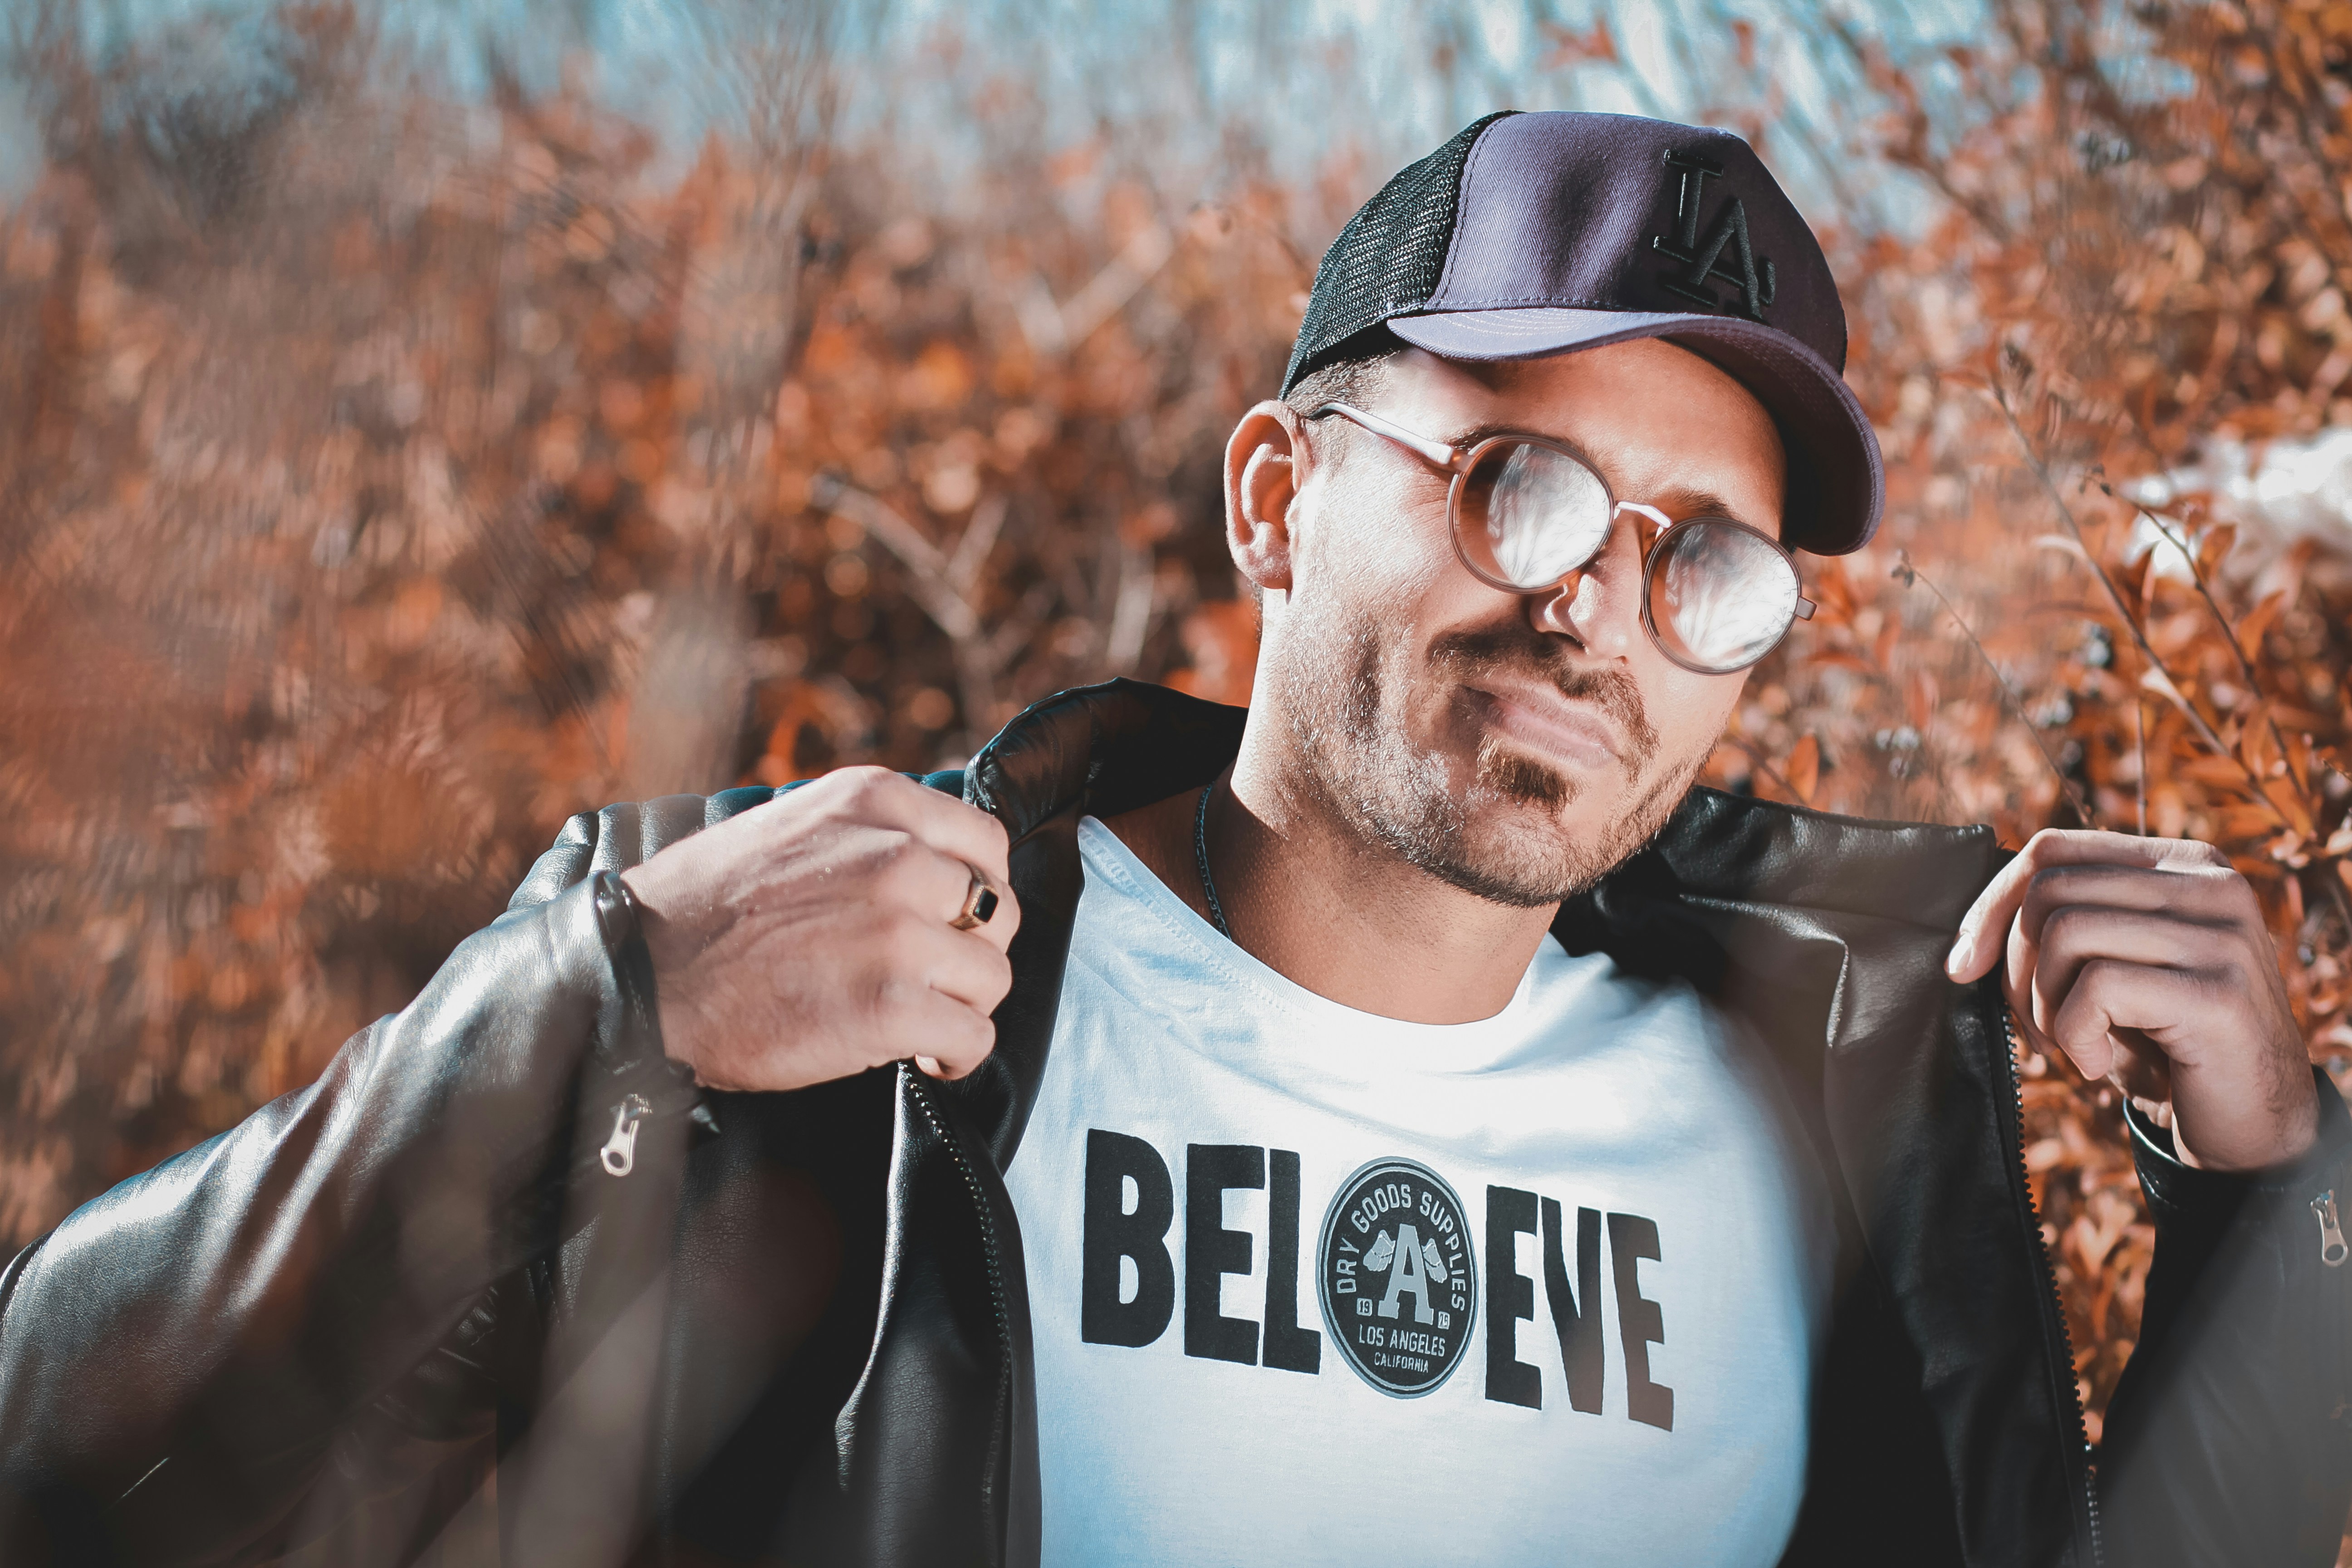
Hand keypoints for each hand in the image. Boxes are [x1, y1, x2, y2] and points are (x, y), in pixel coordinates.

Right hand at [619, 766, 1020, 1091]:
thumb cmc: (705, 908)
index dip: (976, 893)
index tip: (949, 925)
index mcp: (874, 801)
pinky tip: (921, 1057)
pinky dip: (956, 1056)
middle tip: (929, 978)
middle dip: (971, 952)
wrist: (636, 974)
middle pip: (998, 912)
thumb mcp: (795, 825)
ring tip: (918, 1019)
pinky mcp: (888, 1008)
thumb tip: (936, 864)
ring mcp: (896, 932)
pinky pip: (973, 1037)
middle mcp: (896, 856)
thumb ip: (869, 834)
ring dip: (962, 1006)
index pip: (987, 844)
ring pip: (992, 977)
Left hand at [1945, 829, 2314, 1172]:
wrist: (2249, 1125)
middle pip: (2051, 890)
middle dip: (2013, 967)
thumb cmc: (2165, 1045)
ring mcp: (2222, 934)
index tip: (1966, 962)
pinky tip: (2099, 1064)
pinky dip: (2074, 1037)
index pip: (2056, 849)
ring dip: (2041, 1006)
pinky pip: (2095, 990)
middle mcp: (2211, 885)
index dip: (1992, 903)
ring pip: (2065, 933)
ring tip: (2067, 1044)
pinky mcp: (2217, 991)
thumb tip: (1973, 930)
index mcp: (2184, 864)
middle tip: (2032, 1024)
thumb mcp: (2112, 969)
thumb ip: (2067, 924)